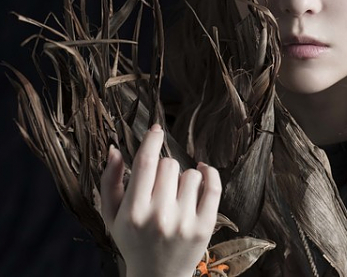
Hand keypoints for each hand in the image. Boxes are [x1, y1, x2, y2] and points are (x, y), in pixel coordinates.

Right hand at [101, 124, 221, 276]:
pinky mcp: (205, 227)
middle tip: (161, 184)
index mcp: (134, 212)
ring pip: (191, 173)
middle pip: (169, 165)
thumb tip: (115, 149)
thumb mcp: (112, 216)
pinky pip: (213, 186)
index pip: (145, 163)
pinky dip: (210, 173)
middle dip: (164, 167)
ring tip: (176, 194)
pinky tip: (203, 171)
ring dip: (184, 176)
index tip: (156, 129)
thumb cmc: (133, 241)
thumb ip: (109, 181)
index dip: (151, 140)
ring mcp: (185, 222)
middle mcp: (160, 216)